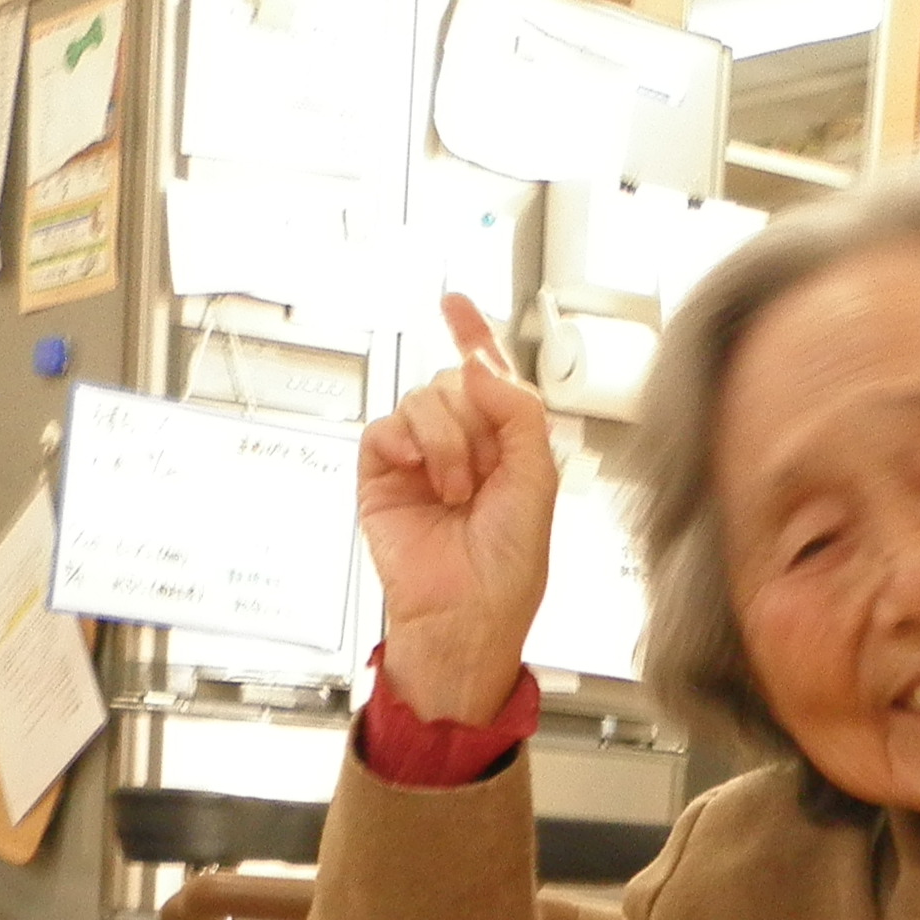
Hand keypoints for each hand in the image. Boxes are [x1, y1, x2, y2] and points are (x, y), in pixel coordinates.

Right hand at [361, 292, 557, 723]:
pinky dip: (407, 441)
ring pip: (423, 400)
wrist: (466, 616)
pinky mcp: (382, 476)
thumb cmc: (507, 570)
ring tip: (456, 490)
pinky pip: (385, 428)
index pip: (484, 377)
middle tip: (481, 470)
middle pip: (454, 381)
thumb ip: (519, 413)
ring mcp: (419, 460)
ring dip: (447, 442)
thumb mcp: (537, 480)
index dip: (472, 334)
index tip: (454, 302)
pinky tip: (420, 469)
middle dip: (473, 418)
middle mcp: (460, 446)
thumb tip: (478, 365)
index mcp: (503, 445)